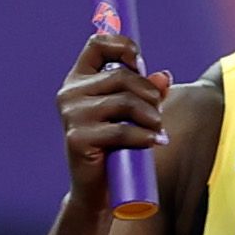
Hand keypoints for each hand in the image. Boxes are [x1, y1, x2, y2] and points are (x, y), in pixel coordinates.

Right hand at [59, 28, 169, 187]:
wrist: (97, 191)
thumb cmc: (116, 148)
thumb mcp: (133, 114)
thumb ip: (147, 92)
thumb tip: (164, 76)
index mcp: (79, 80)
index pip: (97, 44)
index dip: (123, 46)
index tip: (140, 63)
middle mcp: (70, 93)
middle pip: (121, 76)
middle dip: (149, 93)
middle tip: (158, 112)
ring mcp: (72, 115)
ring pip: (125, 102)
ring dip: (150, 116)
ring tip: (157, 129)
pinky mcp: (78, 138)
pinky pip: (121, 130)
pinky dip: (144, 136)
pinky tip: (155, 141)